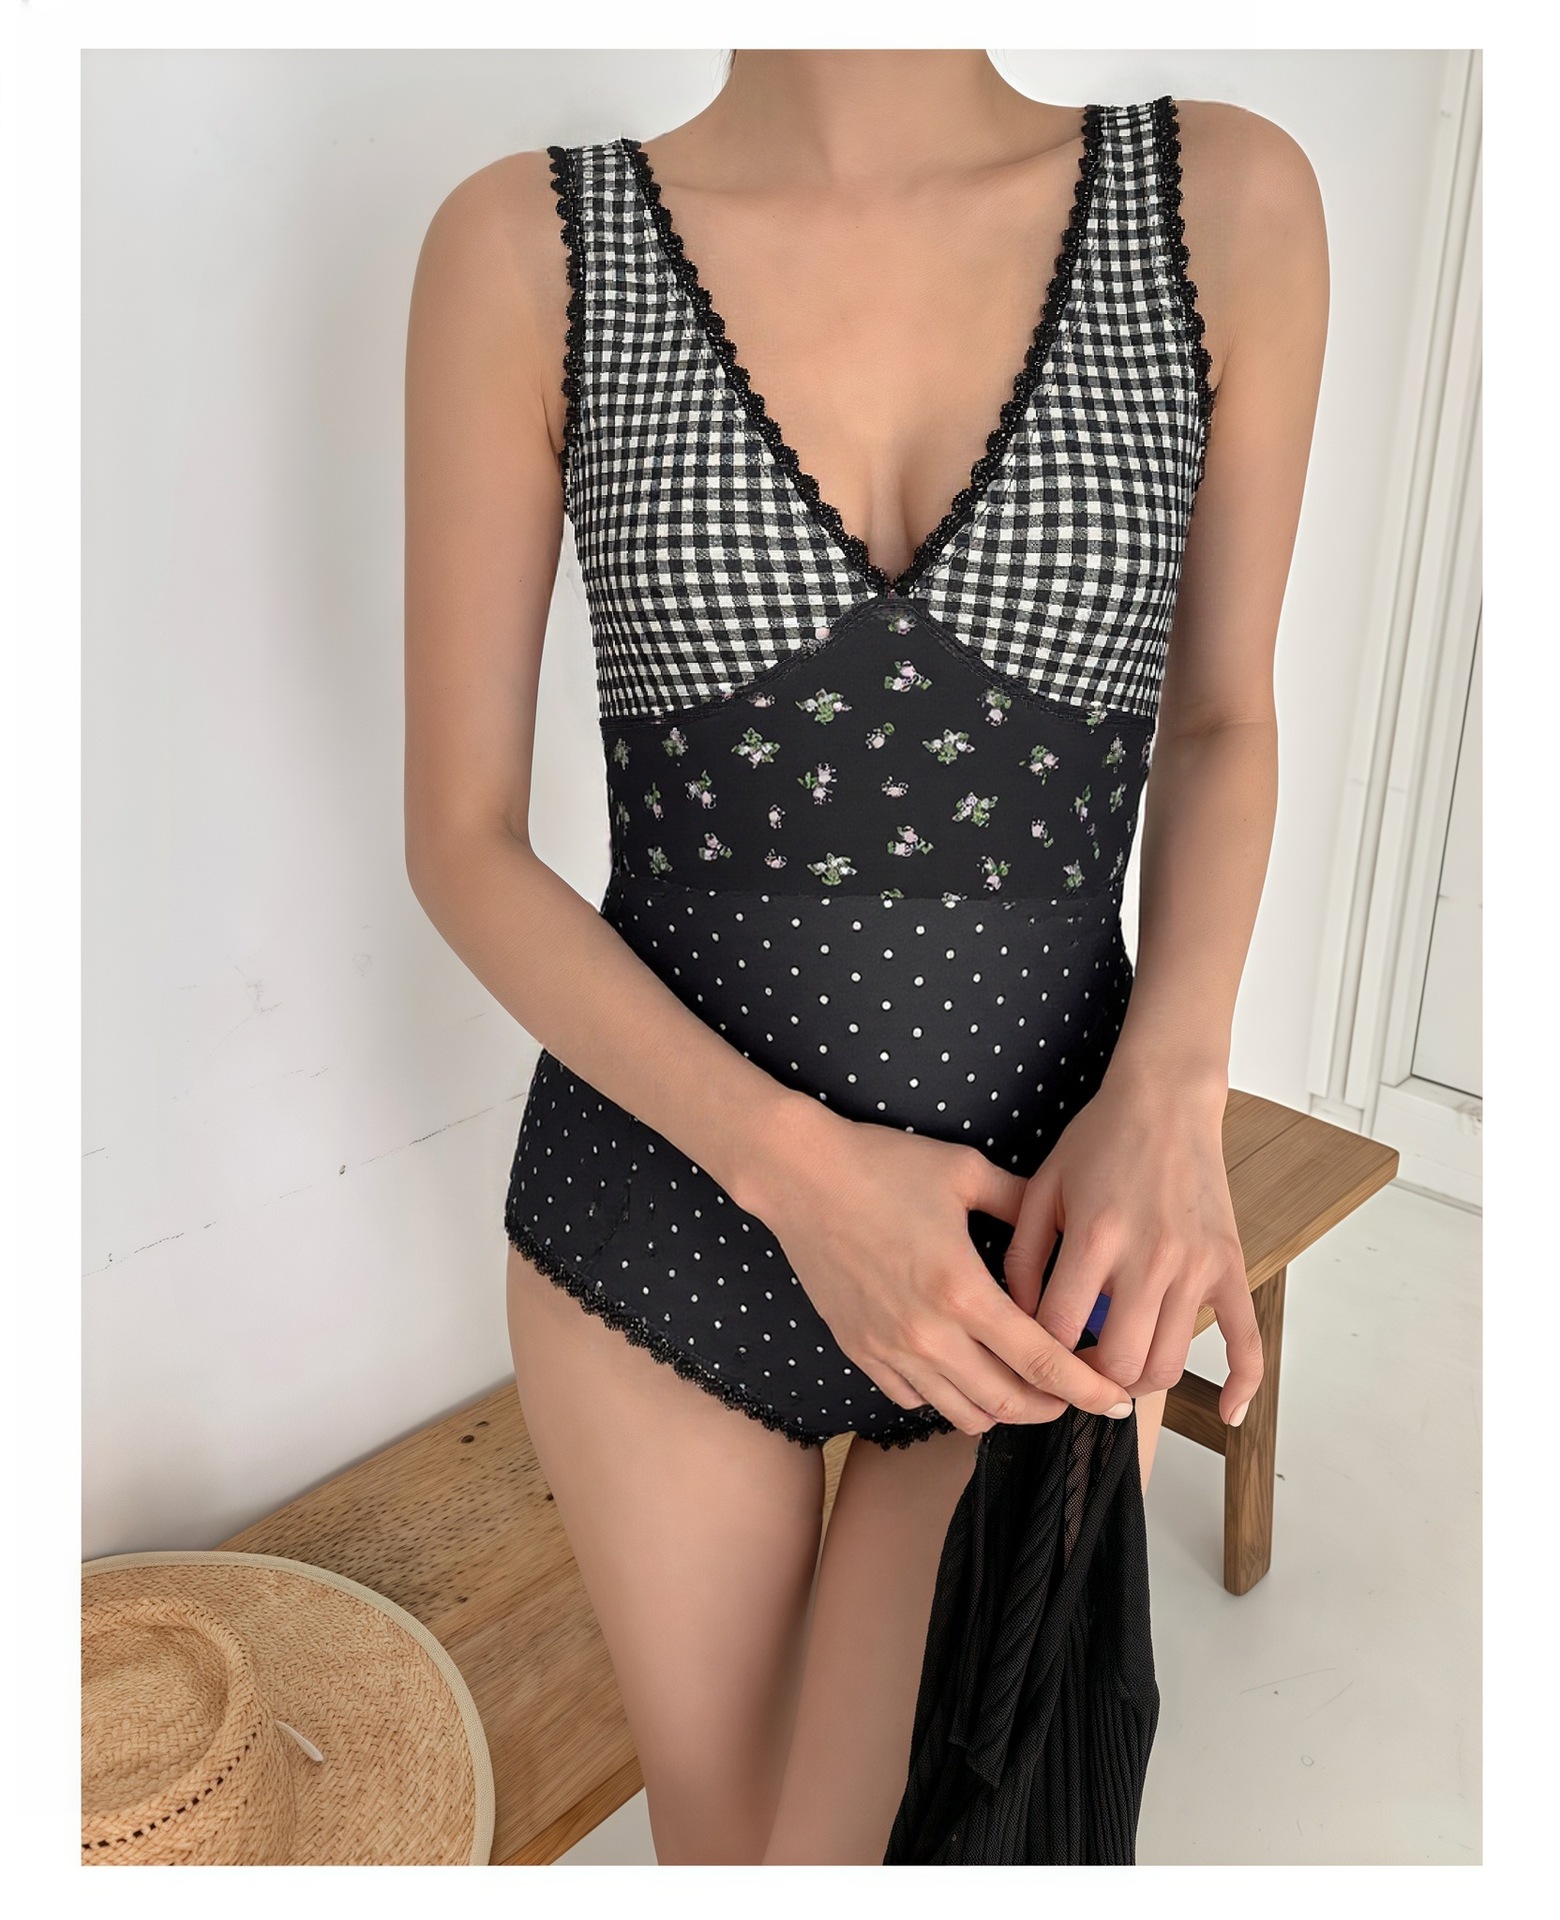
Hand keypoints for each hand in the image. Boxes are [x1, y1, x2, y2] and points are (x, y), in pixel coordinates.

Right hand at [744, 1099, 1136, 1435]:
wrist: (798, 1176)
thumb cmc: (880, 1165)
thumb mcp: (964, 1172)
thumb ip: (1021, 1201)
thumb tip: (1064, 1220)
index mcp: (962, 1290)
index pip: (1041, 1362)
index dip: (1085, 1390)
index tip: (1114, 1401)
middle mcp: (927, 1333)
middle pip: (1007, 1403)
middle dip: (1051, 1409)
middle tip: (1073, 1394)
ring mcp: (889, 1348)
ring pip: (961, 1414)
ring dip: (1002, 1409)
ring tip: (1022, 1386)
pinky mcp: (860, 1350)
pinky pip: (915, 1401)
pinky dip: (948, 1397)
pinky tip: (963, 1370)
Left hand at [1003, 1066, 1262, 1426]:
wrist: (1165, 1099)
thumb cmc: (1099, 1140)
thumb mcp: (1042, 1188)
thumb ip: (1023, 1257)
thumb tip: (1015, 1319)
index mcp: (1096, 1237)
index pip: (1057, 1331)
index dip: (1035, 1354)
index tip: (1029, 1355)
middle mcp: (1150, 1258)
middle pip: (1117, 1363)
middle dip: (1087, 1381)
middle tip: (1071, 1372)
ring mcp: (1196, 1266)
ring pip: (1169, 1364)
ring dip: (1138, 1382)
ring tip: (1116, 1370)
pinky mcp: (1229, 1266)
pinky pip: (1246, 1340)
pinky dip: (1242, 1385)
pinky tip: (1227, 1412)